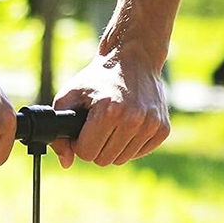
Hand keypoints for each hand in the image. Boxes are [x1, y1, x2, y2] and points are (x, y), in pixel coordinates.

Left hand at [51, 45, 169, 167]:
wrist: (135, 58)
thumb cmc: (99, 78)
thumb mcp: (69, 96)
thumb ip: (60, 132)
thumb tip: (66, 163)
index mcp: (109, 111)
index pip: (86, 153)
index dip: (80, 142)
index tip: (84, 128)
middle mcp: (134, 120)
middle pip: (104, 160)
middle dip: (96, 146)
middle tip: (97, 126)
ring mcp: (151, 125)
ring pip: (121, 160)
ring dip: (113, 147)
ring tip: (113, 124)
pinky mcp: (163, 129)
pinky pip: (138, 154)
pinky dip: (130, 144)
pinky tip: (128, 125)